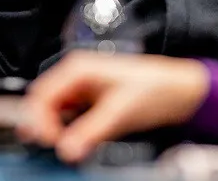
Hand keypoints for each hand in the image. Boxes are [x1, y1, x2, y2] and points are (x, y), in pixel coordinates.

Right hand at [17, 51, 208, 162]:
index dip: (38, 120)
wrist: (179, 91)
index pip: (42, 95)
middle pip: (42, 103)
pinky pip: (67, 117)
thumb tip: (66, 149)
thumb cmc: (155, 89)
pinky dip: (66, 130)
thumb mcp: (120, 112)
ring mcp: (82, 89)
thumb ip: (91, 131)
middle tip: (54, 147)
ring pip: (53, 112)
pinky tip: (75, 141)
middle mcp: (76, 76)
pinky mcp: (90, 102)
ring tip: (66, 146)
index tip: (49, 142)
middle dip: (42, 125)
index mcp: (78, 69)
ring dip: (54, 129)